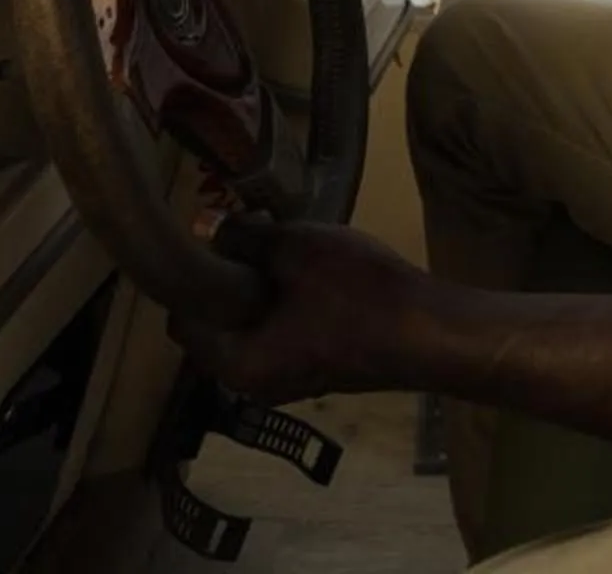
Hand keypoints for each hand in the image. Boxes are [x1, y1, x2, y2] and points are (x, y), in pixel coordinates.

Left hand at [180, 218, 438, 404]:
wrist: (428, 332)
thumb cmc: (357, 294)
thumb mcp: (295, 249)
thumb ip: (244, 237)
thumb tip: (210, 227)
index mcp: (236, 364)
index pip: (183, 321)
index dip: (191, 277)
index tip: (209, 240)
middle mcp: (253, 384)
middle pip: (218, 324)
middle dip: (230, 278)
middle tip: (251, 236)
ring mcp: (287, 381)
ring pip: (253, 326)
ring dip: (261, 287)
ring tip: (286, 248)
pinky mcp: (315, 371)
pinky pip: (281, 333)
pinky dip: (286, 303)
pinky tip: (312, 272)